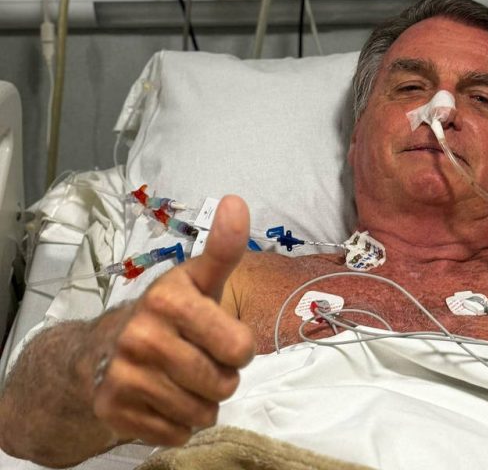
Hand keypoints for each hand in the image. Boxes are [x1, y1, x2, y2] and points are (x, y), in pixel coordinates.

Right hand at [91, 195, 254, 446]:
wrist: (99, 351)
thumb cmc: (168, 315)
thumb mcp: (197, 280)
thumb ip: (223, 248)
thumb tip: (236, 201)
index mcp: (169, 299)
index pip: (240, 347)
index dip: (239, 348)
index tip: (223, 337)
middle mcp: (142, 335)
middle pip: (224, 383)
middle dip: (222, 377)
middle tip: (201, 360)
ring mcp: (123, 374)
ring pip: (202, 413)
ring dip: (202, 403)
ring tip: (183, 380)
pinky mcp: (114, 410)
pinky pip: (176, 433)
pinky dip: (177, 423)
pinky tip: (162, 400)